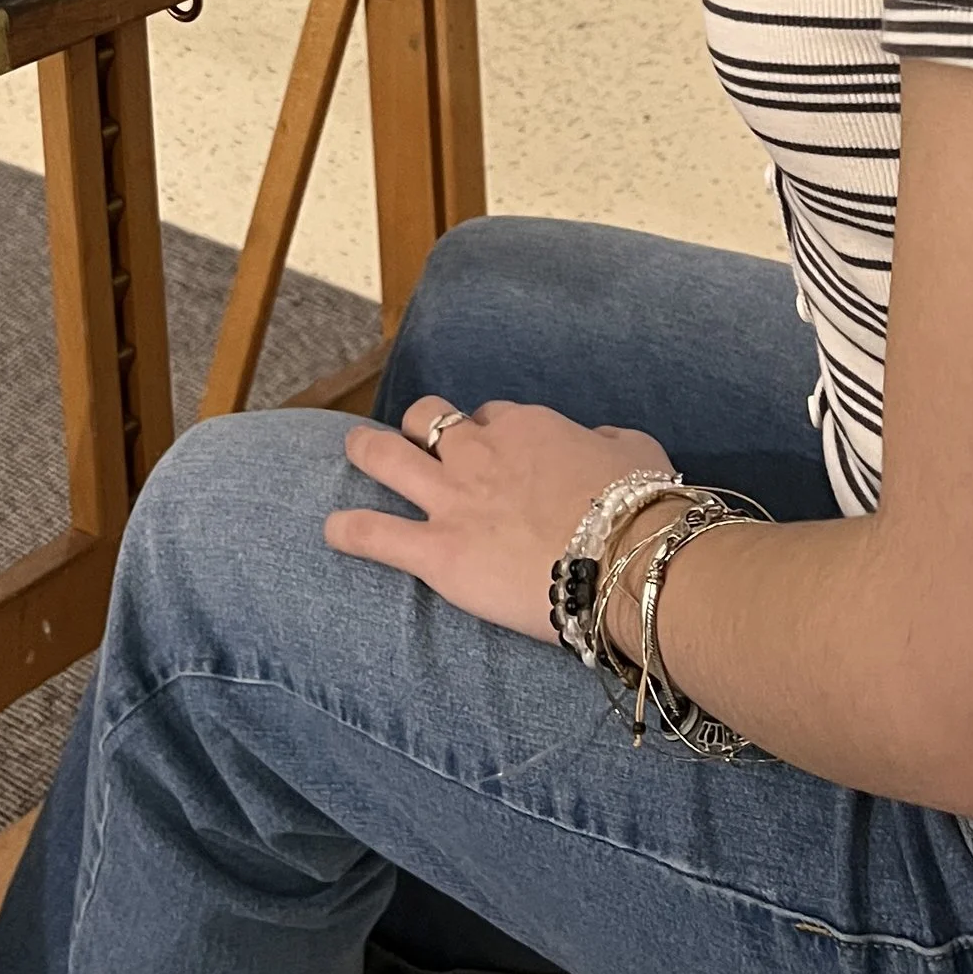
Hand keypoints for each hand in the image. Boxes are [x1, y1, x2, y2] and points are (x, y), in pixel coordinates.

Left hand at [326, 396, 676, 642]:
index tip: (494, 452)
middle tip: (417, 442)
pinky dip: (349, 531)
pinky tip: (331, 532)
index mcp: (525, 426)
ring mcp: (452, 500)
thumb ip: (606, 439)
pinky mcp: (437, 551)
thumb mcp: (635, 450)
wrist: (626, 558)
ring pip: (386, 457)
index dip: (486, 432)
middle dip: (419, 426)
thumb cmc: (641, 506)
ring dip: (365, 451)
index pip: (490, 415)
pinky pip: (375, 535)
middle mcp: (479, 452)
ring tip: (353, 450)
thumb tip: (597, 441)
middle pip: (428, 418)